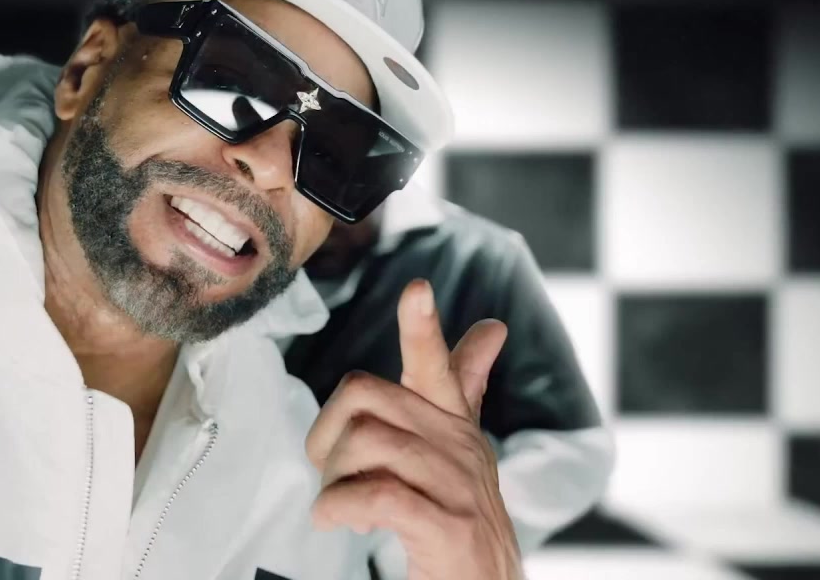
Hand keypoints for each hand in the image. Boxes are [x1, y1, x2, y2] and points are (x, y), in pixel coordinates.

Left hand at [306, 279, 523, 579]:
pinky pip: (376, 495)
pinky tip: (337, 521)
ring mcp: (459, 489)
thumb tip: (491, 328)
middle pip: (367, 396)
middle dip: (328, 431)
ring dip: (332, 478)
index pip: (439, 366)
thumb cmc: (458, 524)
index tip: (417, 290)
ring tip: (338, 508)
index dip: (424, 330)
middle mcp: (462, 449)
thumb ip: (465, 391)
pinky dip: (340, 507)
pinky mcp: (448, 529)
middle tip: (329, 473)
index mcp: (457, 426)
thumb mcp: (459, 455)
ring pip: (368, 443)